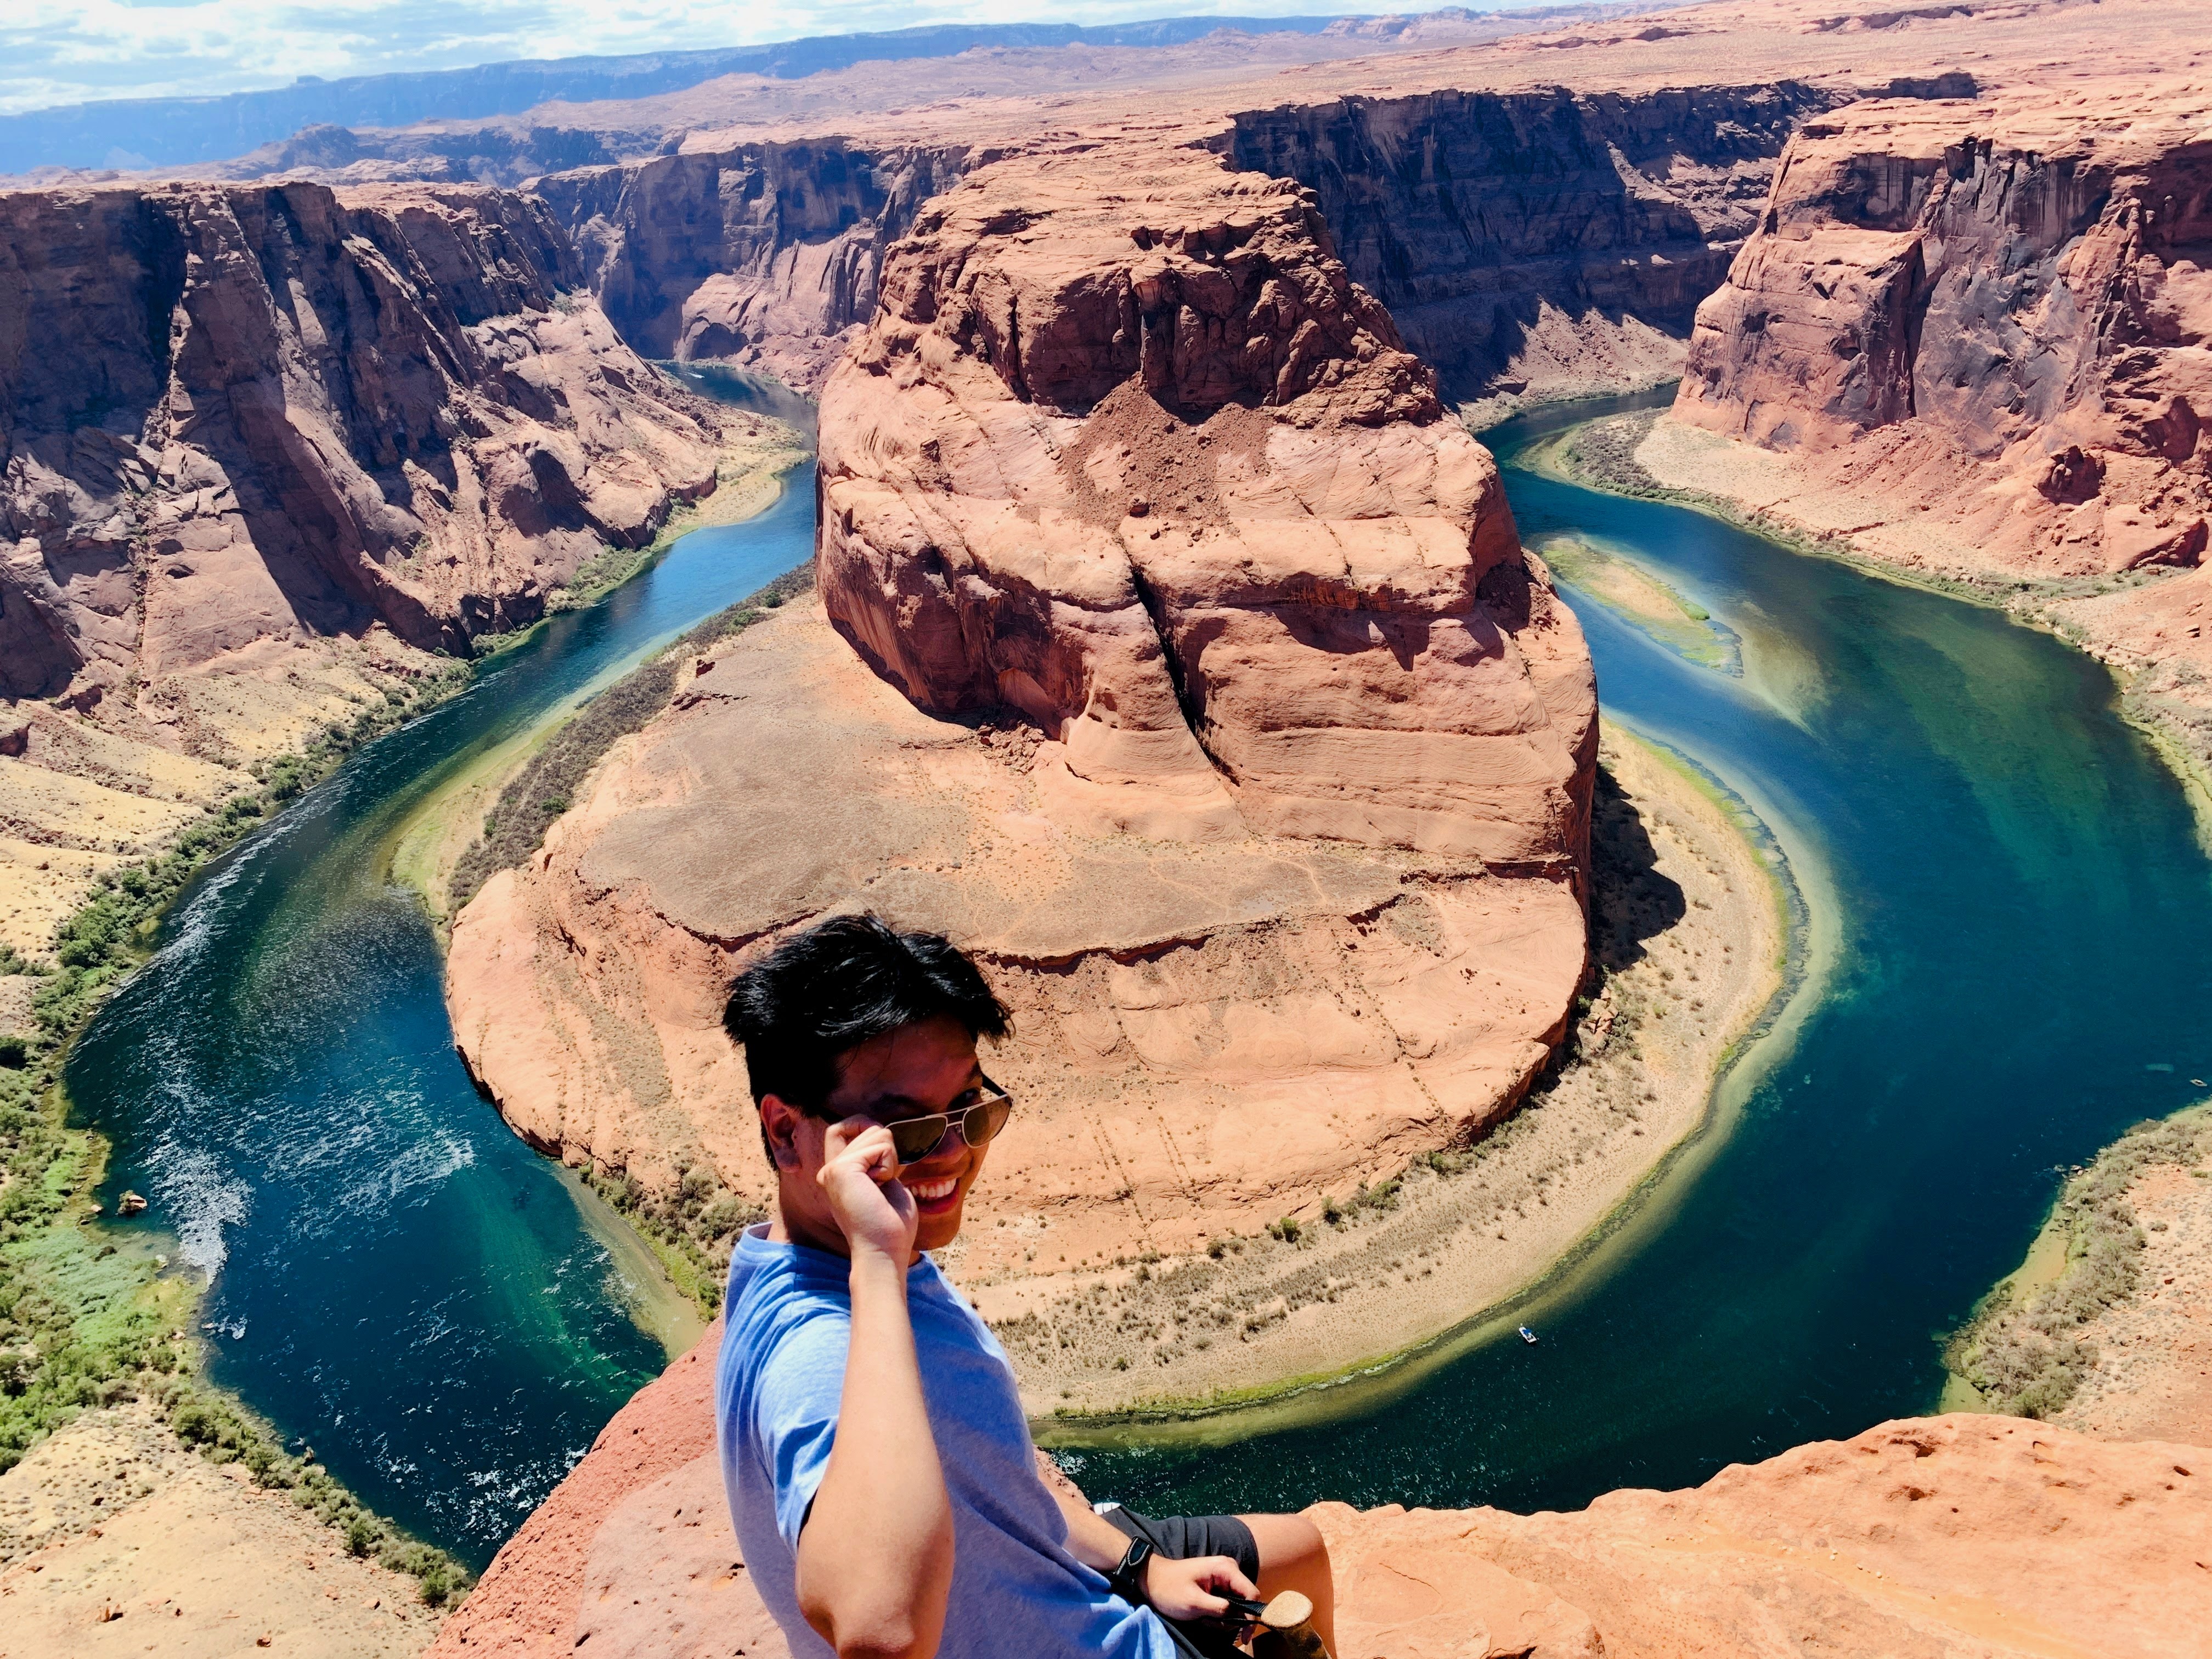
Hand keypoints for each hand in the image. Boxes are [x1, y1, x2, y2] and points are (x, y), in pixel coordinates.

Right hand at [817, 1115, 917, 1264]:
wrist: (884, 1252)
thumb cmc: (891, 1225)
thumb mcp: (885, 1183)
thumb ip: (878, 1159)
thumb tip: (884, 1133)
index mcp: (837, 1174)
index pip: (841, 1128)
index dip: (864, 1127)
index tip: (883, 1155)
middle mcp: (829, 1170)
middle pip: (867, 1127)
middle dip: (888, 1151)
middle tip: (883, 1185)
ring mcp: (833, 1169)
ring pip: (876, 1133)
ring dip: (890, 1159)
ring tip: (880, 1188)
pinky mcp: (842, 1169)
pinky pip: (880, 1146)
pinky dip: (889, 1165)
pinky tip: (880, 1188)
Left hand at [1141, 1553, 1257, 1622]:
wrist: (1151, 1580)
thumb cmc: (1169, 1589)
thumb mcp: (1193, 1602)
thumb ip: (1219, 1609)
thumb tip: (1240, 1615)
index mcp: (1226, 1569)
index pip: (1252, 1593)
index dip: (1252, 1616)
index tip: (1244, 1636)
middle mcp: (1229, 1571)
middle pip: (1245, 1602)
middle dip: (1230, 1619)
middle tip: (1208, 1623)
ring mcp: (1223, 1579)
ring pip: (1235, 1607)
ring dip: (1220, 1619)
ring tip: (1201, 1618)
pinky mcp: (1217, 1587)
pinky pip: (1226, 1606)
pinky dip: (1216, 1616)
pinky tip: (1202, 1616)